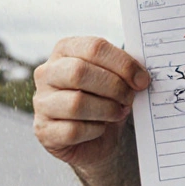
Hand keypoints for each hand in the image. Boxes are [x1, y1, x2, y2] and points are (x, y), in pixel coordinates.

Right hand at [33, 37, 149, 169]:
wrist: (95, 138)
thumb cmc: (105, 100)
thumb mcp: (115, 79)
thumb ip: (124, 71)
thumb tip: (141, 75)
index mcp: (65, 50)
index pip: (94, 47)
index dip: (123, 63)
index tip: (142, 80)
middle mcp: (47, 73)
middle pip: (79, 72)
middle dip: (114, 87)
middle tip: (129, 98)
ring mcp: (41, 102)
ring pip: (76, 103)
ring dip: (107, 110)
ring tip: (118, 113)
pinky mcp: (44, 130)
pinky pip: (73, 130)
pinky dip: (95, 130)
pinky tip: (100, 128)